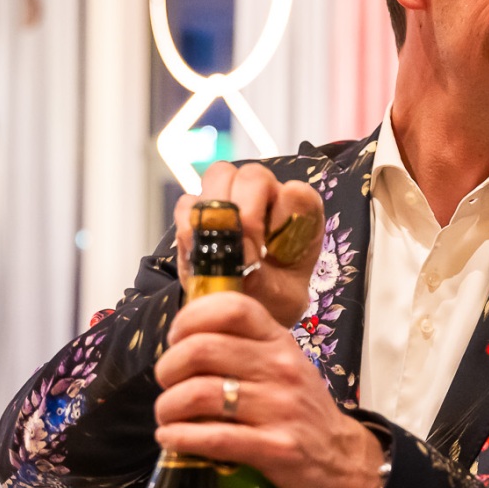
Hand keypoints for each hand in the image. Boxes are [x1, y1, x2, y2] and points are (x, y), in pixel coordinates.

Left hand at [154, 291, 384, 487]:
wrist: (342, 459)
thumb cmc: (298, 408)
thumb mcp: (282, 364)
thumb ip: (243, 347)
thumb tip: (183, 341)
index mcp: (278, 341)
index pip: (231, 308)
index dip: (190, 318)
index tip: (175, 339)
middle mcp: (280, 368)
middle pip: (201, 350)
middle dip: (167, 368)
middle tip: (166, 384)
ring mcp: (280, 408)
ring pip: (199, 394)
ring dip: (168, 407)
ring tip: (166, 416)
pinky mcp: (276, 448)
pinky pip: (214, 437)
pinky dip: (180, 437)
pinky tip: (171, 438)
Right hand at [176, 162, 323, 328]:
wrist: (244, 312)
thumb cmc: (273, 300)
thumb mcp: (280, 300)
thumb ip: (265, 278)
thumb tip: (240, 253)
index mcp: (300, 215)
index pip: (296, 193)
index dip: (281, 213)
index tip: (269, 247)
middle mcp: (268, 198)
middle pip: (254, 175)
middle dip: (246, 207)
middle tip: (242, 244)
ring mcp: (232, 199)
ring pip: (220, 176)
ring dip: (217, 209)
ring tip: (220, 247)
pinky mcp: (199, 212)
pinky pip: (188, 202)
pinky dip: (189, 225)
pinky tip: (200, 253)